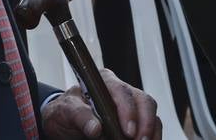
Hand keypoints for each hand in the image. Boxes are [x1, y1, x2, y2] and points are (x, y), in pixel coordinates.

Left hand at [42, 68, 159, 138]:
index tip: (128, 131)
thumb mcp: (65, 111)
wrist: (64, 122)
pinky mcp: (135, 121)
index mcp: (103, 82)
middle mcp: (120, 91)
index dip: (128, 110)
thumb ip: (79, 115)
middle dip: (145, 123)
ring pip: (151, 114)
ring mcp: (130, 106)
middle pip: (144, 101)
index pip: (122, 91)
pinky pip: (151, 126)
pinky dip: (151, 136)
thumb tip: (95, 128)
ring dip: (150, 131)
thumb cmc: (65, 112)